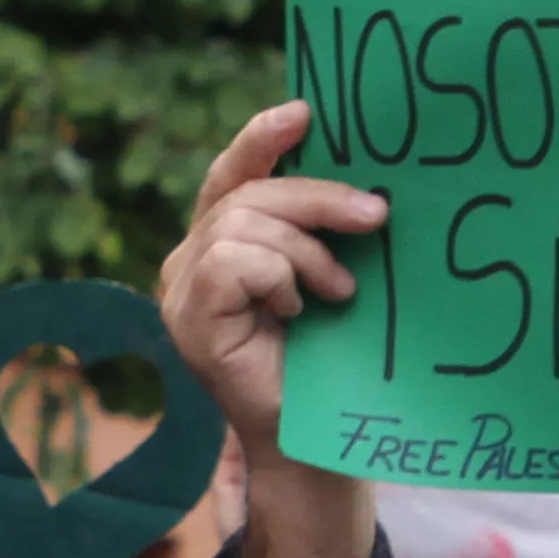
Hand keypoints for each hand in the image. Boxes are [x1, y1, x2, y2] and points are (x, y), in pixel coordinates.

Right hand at [162, 103, 388, 557]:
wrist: (315, 445)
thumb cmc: (330, 360)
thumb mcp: (329, 277)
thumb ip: (320, 231)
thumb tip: (366, 178)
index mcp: (222, 241)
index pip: (234, 174)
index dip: (262, 139)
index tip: (306, 112)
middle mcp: (189, 260)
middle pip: (245, 193)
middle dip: (315, 196)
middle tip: (377, 216)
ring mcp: (181, 291)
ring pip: (239, 224)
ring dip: (303, 251)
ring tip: (337, 291)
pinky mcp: (186, 321)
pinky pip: (230, 262)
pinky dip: (274, 277)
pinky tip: (295, 310)